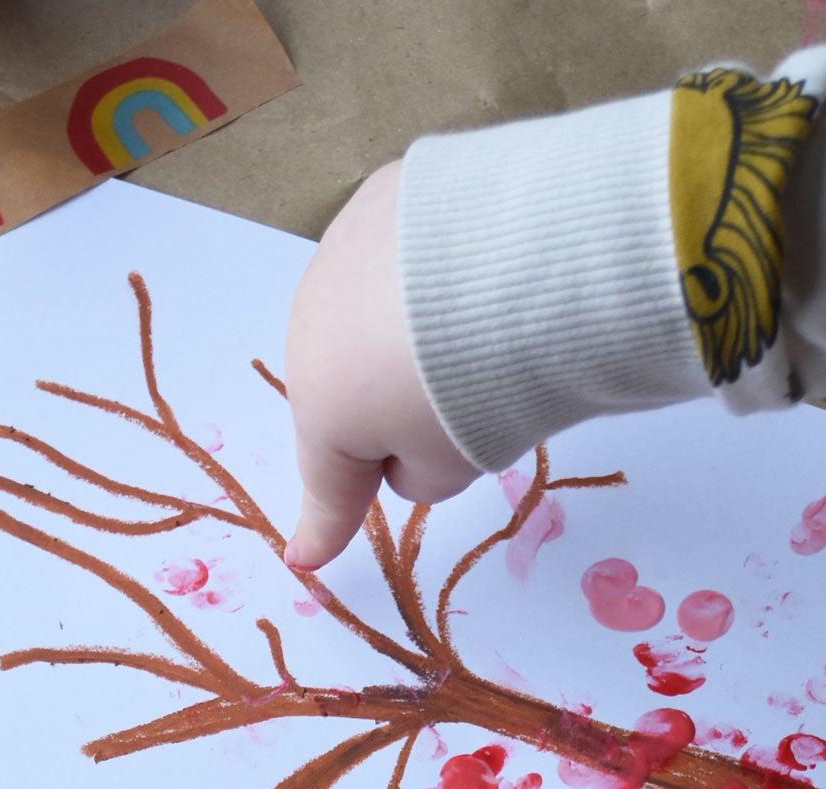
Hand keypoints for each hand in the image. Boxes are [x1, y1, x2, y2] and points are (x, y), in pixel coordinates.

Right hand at [283, 161, 479, 570]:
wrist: (518, 263)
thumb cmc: (478, 391)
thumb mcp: (452, 463)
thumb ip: (418, 474)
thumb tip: (404, 456)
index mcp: (321, 404)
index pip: (331, 477)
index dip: (326, 522)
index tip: (307, 559)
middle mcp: (312, 324)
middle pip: (350, 387)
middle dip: (387, 407)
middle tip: (461, 414)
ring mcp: (341, 250)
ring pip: (368, 314)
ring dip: (403, 332)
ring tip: (473, 329)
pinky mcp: (383, 192)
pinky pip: (397, 252)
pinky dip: (422, 269)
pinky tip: (467, 268)